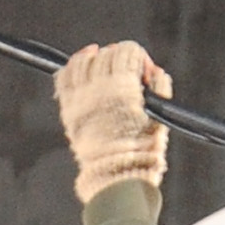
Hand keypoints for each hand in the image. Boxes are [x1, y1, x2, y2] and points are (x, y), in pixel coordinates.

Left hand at [60, 41, 170, 201]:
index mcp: (124, 87)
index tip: (144, 72)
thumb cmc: (140, 148)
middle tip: (128, 73)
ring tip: (104, 63)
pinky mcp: (69, 108)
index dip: (140, 57)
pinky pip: (65, 76)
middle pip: (108, 53)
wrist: (115, 173)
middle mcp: (100, 87)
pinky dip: (73, 66)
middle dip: (121, 58)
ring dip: (97, 58)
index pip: (128, 51)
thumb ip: (159, 86)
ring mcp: (81, 97)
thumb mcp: (159, 115)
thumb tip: (153, 71)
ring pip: (84, 61)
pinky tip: (84, 63)